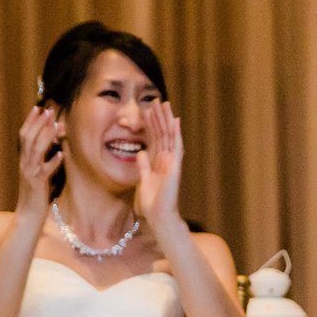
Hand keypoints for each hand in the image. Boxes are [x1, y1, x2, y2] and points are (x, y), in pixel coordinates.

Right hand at [15, 106, 61, 216]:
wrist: (28, 216)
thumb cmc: (36, 196)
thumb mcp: (38, 174)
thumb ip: (43, 160)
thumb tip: (55, 146)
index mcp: (24, 160)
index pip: (24, 136)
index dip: (30, 121)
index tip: (38, 107)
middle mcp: (25, 164)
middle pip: (28, 138)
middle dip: (38, 123)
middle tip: (48, 109)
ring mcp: (30, 174)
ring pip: (35, 151)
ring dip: (46, 136)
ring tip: (55, 125)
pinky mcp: (37, 185)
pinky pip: (45, 171)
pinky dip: (52, 162)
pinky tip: (61, 154)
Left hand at [135, 100, 183, 230]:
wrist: (159, 216)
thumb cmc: (153, 203)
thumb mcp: (143, 180)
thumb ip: (143, 165)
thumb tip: (140, 151)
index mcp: (159, 162)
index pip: (155, 138)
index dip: (152, 124)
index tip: (148, 109)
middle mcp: (167, 160)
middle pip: (163, 134)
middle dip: (159, 117)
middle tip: (156, 100)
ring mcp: (172, 162)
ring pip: (170, 136)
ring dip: (167, 120)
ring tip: (165, 104)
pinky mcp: (175, 167)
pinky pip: (176, 147)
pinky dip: (176, 134)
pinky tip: (176, 121)